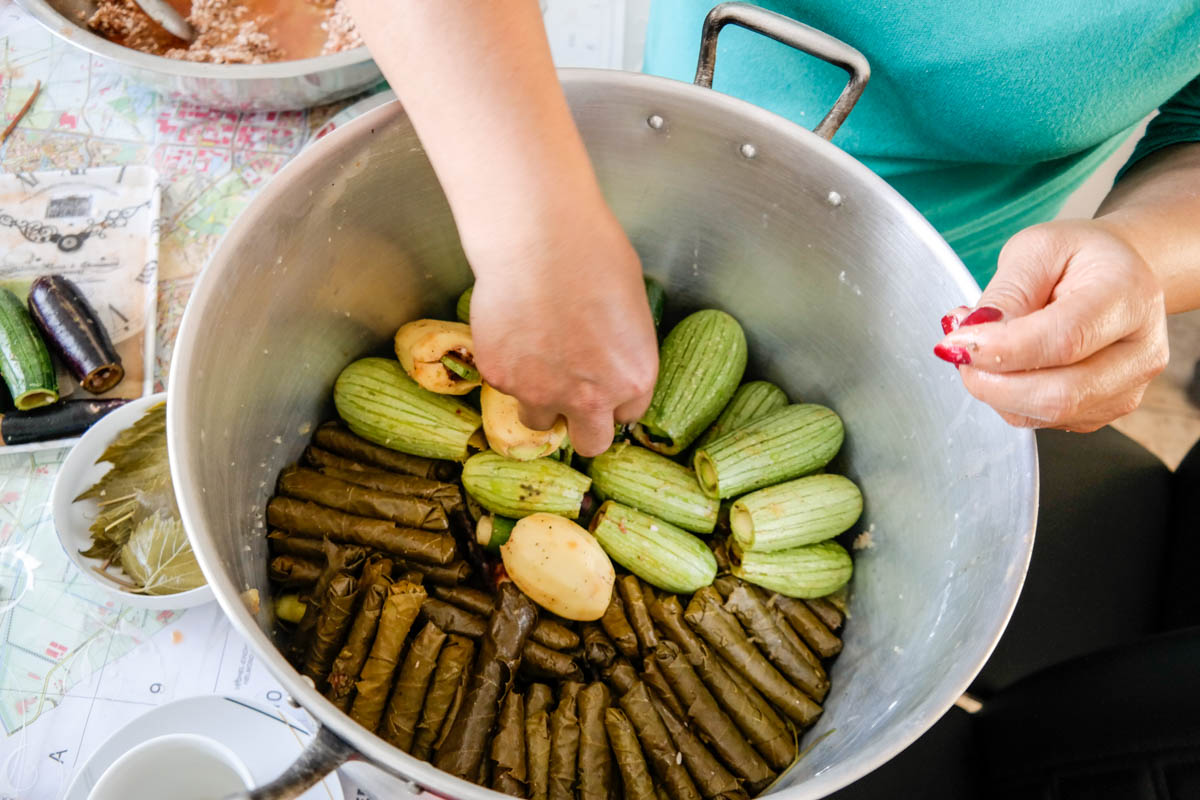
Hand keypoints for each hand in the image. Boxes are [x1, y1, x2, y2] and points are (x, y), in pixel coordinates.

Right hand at [467, 204, 658, 456]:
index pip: (626, 417)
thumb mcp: (631, 305)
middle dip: (581, 424)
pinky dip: (507, 365)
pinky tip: (511, 328)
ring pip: (538, 421)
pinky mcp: (501, 378)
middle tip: (569, 395)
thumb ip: (620, 348)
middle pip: (589, 443)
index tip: (600, 385)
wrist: (538, 240)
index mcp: (633, 379)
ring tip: (534, 357)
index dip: (612, 400)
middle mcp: (590, 399)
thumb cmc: (594, 255)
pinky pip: (505, 385)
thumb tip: (608, 353)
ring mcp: (541, 393)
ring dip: (539, 399)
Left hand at [933, 220, 1167, 431]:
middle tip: (958, 351)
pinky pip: (1038, 419)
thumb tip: (971, 339)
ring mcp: (1125, 389)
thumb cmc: (1077, 258)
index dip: (1002, 350)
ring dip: (994, 388)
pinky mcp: (1101, 411)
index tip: (956, 342)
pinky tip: (1004, 362)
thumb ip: (1004, 296)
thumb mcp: (1035, 251)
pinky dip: (1006, 396)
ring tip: (982, 346)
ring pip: (1044, 414)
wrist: (1114, 274)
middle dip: (991, 382)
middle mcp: (1140, 352)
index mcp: (1129, 297)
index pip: (1064, 340)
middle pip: (1058, 395)